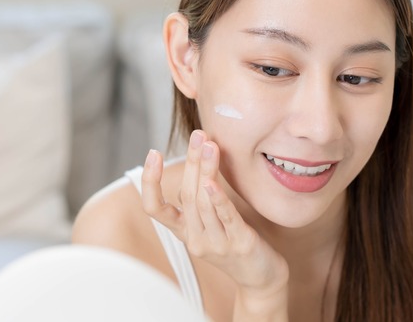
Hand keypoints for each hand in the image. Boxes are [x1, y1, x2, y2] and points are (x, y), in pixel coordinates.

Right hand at [140, 130, 288, 316]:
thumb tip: (199, 156)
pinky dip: (217, 199)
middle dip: (191, 161)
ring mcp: (216, 243)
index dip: (150, 182)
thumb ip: (202, 197)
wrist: (261, 278)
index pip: (155, 209)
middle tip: (197, 135)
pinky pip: (225, 218)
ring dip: (205, 170)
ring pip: (203, 202)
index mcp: (185, 232)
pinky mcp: (239, 244)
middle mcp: (195, 239)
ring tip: (209, 145)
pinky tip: (213, 182)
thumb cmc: (236, 242)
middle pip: (186, 195)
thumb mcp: (212, 222)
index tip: (152, 153)